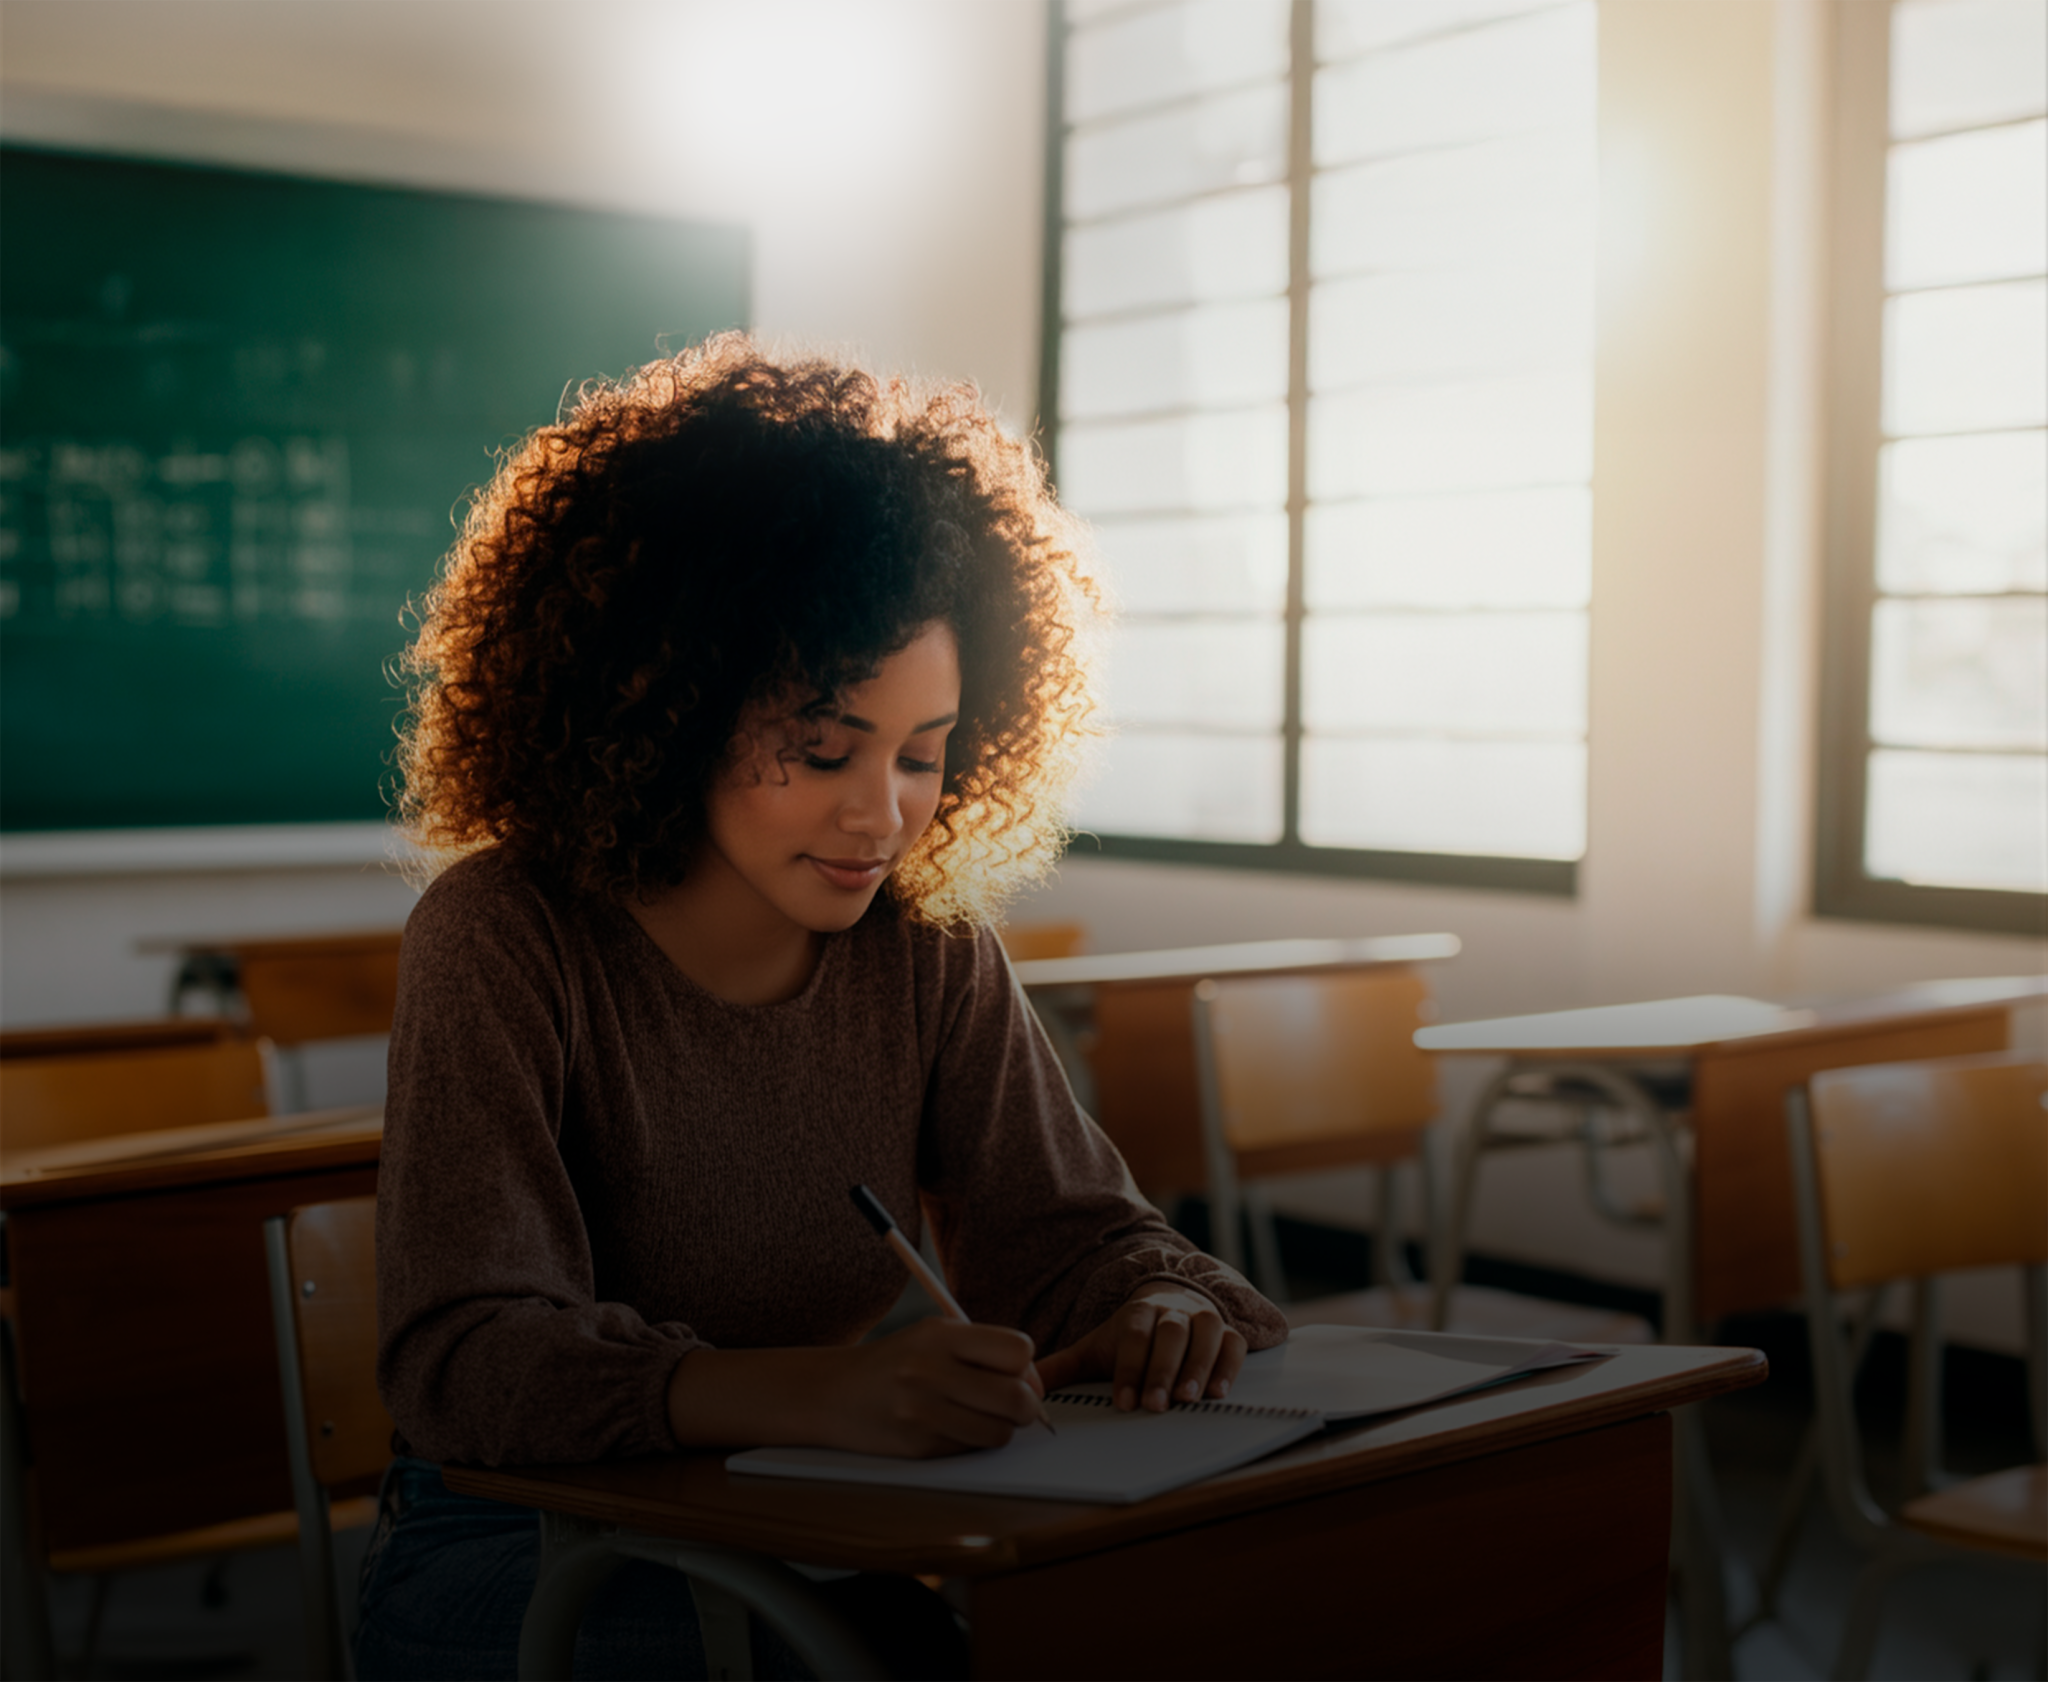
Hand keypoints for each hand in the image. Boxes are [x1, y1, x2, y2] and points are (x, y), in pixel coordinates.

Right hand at [819, 1318, 1045, 1457]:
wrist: (833, 1393)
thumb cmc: (894, 1361)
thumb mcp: (934, 1336)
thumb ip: (985, 1350)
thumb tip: (1036, 1386)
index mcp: (939, 1335)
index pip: (1017, 1350)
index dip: (1025, 1365)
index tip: (1015, 1372)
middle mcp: (931, 1371)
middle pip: (1017, 1396)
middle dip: (1025, 1405)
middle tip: (1011, 1403)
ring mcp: (924, 1413)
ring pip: (1001, 1432)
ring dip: (1000, 1428)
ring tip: (977, 1414)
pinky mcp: (920, 1447)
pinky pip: (972, 1449)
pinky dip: (972, 1441)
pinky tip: (950, 1426)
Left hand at [1034, 1286, 1246, 1412]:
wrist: (1166, 1304)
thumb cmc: (1128, 1338)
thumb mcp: (1094, 1348)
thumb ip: (1062, 1368)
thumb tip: (1023, 1386)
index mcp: (1136, 1313)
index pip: (1133, 1337)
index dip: (1129, 1368)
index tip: (1124, 1401)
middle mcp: (1172, 1311)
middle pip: (1170, 1334)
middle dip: (1162, 1370)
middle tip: (1156, 1405)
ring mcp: (1202, 1318)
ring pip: (1206, 1334)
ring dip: (1198, 1367)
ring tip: (1189, 1399)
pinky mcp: (1226, 1331)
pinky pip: (1233, 1343)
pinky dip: (1228, 1365)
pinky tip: (1218, 1392)